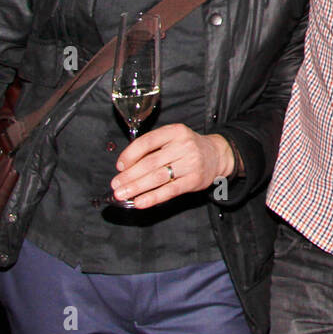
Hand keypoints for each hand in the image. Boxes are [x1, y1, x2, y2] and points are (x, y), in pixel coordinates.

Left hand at [110, 123, 234, 208]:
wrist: (217, 155)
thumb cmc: (187, 147)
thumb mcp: (172, 138)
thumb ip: (152, 147)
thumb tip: (126, 166)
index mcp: (175, 131)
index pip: (147, 141)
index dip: (130, 154)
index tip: (119, 166)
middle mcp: (184, 146)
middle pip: (151, 162)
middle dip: (129, 175)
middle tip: (116, 185)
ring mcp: (191, 163)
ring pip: (158, 177)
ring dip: (137, 187)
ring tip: (122, 194)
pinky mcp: (194, 180)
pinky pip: (170, 191)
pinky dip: (153, 197)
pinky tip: (140, 202)